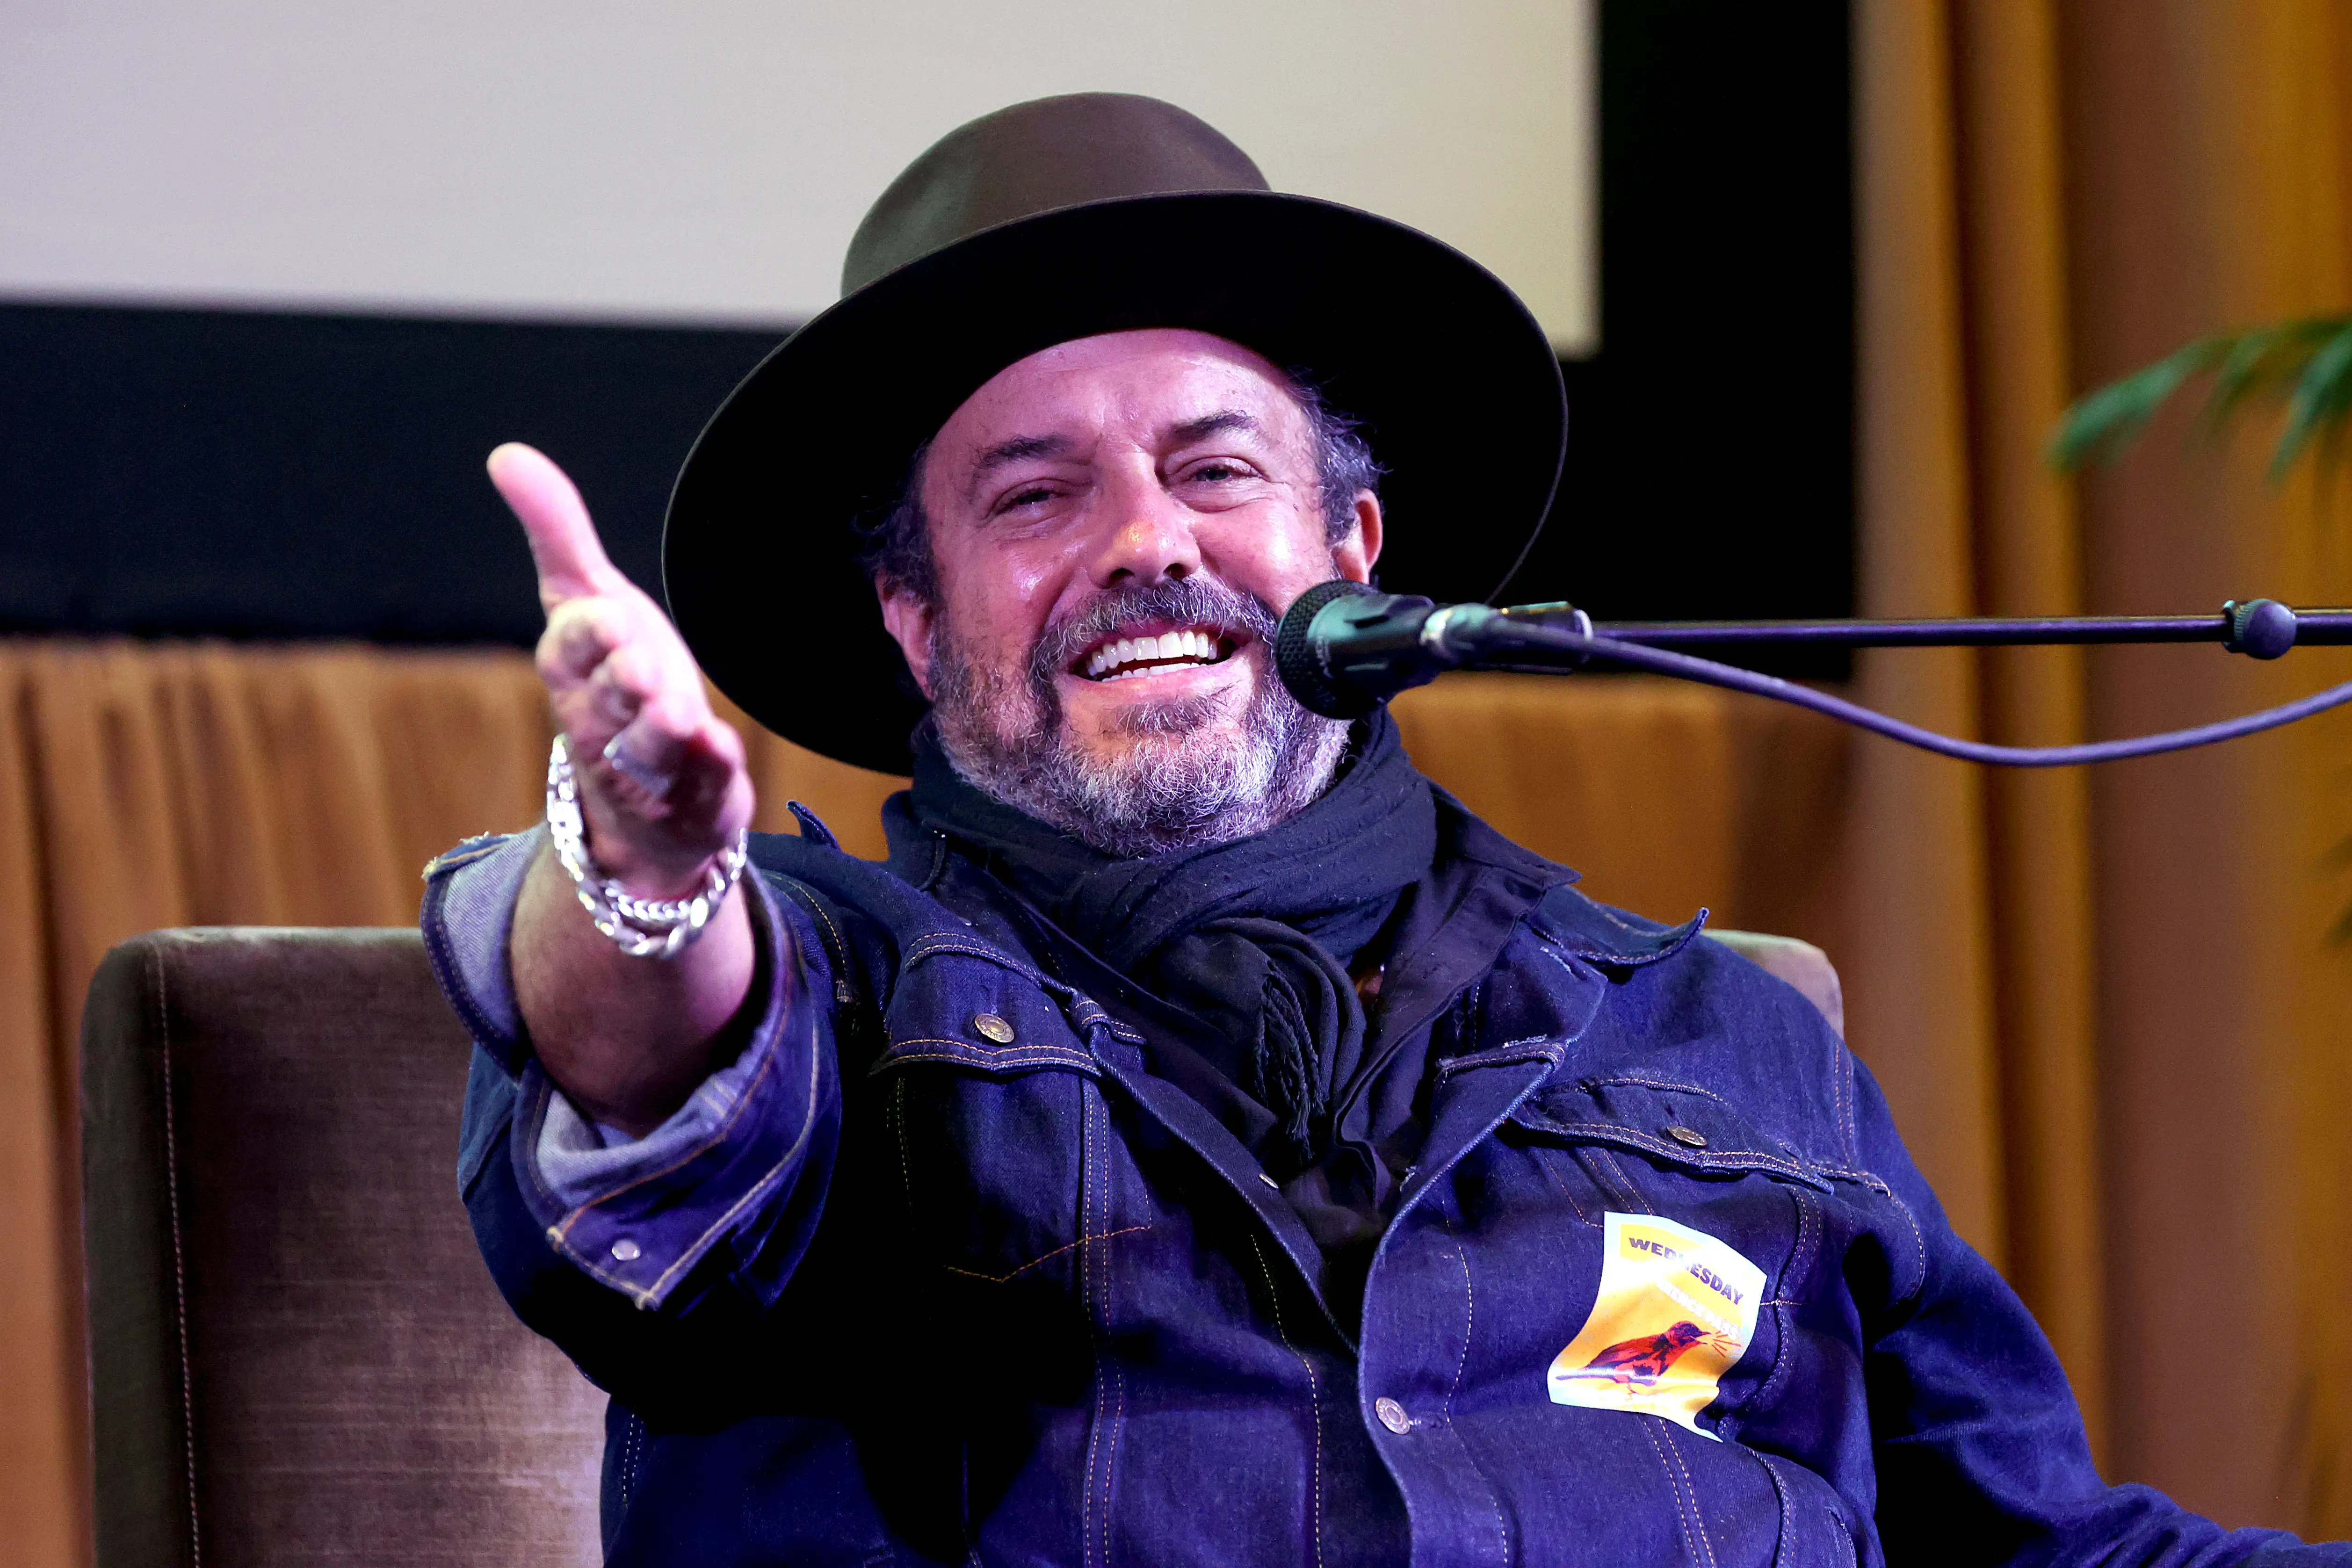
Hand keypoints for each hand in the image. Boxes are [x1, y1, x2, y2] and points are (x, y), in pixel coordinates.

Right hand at [489, 443, 754, 896]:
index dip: (590, 634)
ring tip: (681, 717)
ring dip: (663, 731)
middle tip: (642, 670)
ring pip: (651, 749)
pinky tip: (724, 751)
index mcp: (574, 671)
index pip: (571, 647)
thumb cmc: (611, 680)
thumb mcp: (587, 601)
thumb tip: (507, 454)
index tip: (611, 618)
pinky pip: (703, 784)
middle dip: (623, 684)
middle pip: (608, 700)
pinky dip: (712, 768)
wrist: (646, 797)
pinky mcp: (695, 796)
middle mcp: (603, 724)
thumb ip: (558, 533)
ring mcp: (649, 767)